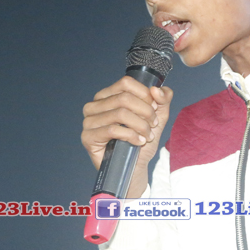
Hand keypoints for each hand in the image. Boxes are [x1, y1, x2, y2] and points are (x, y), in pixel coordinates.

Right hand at [81, 78, 173, 197]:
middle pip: (124, 98)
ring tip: (147, 135)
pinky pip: (112, 130)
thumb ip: (162, 99)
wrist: (135, 167)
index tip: (154, 109)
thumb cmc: (141, 140)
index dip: (145, 95)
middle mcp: (95, 105)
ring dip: (140, 126)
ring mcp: (89, 121)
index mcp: (108, 95)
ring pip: (120, 113)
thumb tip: (157, 89)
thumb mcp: (157, 117)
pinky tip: (138, 142)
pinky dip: (131, 136)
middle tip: (153, 125)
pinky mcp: (87, 137)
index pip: (126, 83)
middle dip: (145, 112)